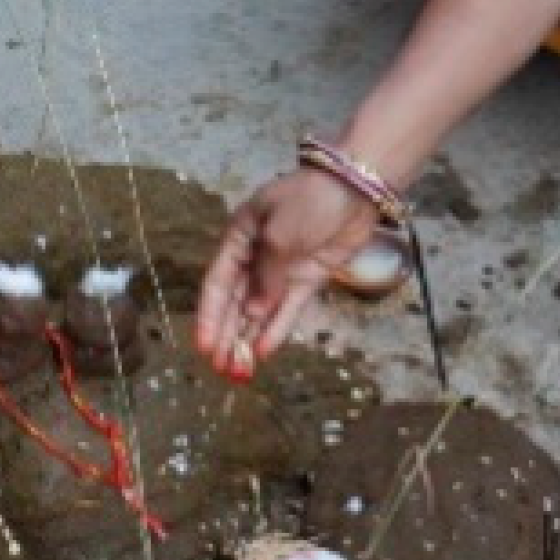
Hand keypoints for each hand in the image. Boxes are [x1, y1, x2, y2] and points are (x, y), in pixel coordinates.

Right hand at [194, 169, 377, 376]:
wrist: (356, 189)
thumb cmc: (309, 199)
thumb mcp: (279, 232)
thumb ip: (266, 275)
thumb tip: (252, 313)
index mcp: (240, 239)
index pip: (218, 284)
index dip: (210, 317)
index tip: (204, 346)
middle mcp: (256, 258)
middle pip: (236, 304)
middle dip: (228, 337)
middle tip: (221, 369)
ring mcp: (282, 271)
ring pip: (260, 312)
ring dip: (248, 340)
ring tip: (239, 371)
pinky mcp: (307, 280)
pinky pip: (288, 310)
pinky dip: (276, 330)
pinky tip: (264, 352)